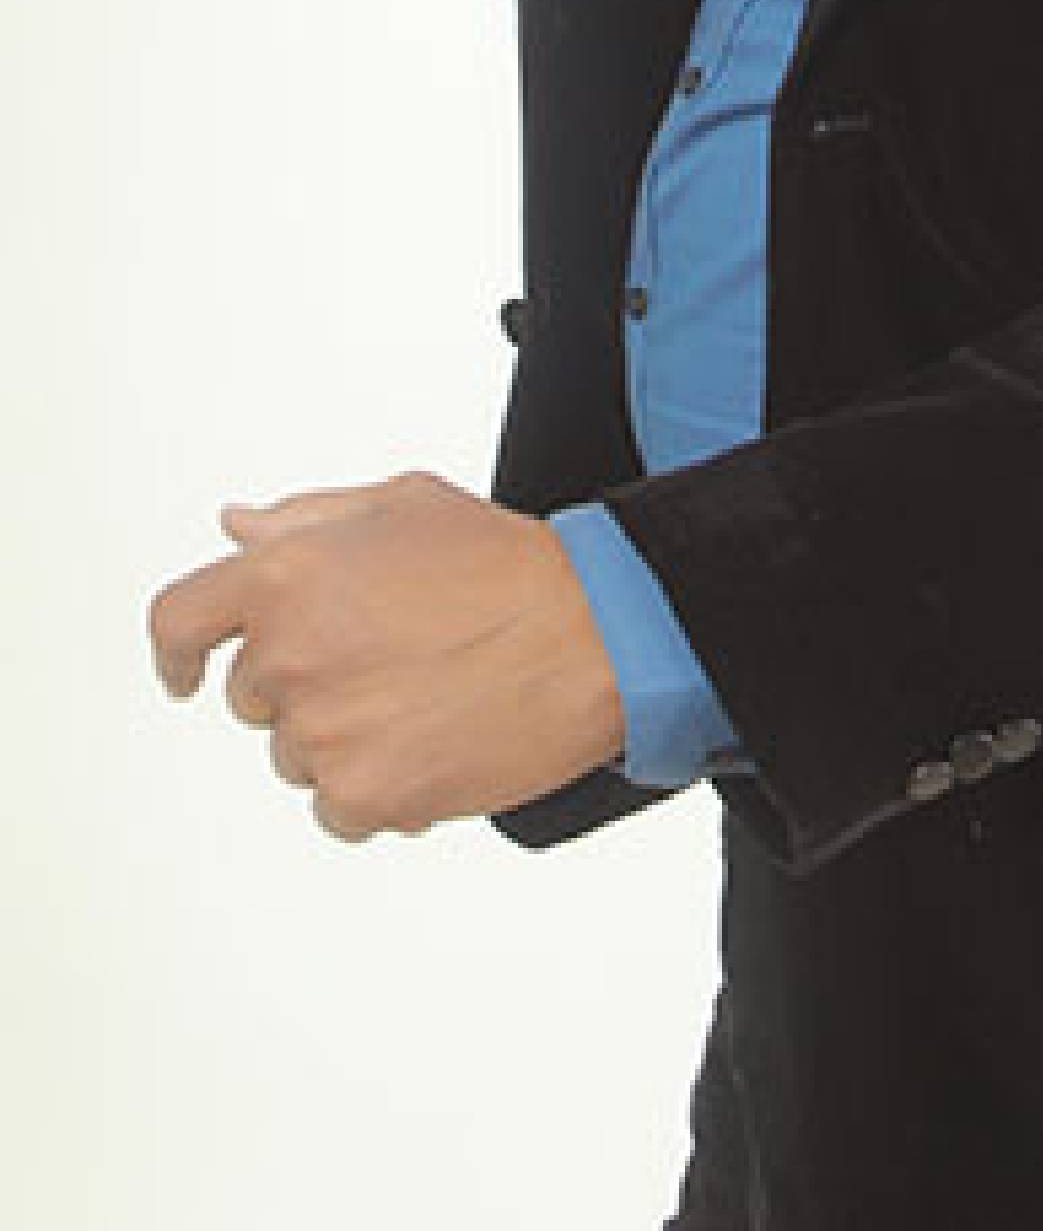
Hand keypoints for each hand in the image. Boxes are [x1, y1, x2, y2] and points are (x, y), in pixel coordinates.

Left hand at [148, 472, 624, 840]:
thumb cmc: (507, 565)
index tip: (186, 673)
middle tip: (390, 658)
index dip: (177, 653)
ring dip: (345, 735)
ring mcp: (321, 731)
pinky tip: (436, 742)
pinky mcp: (361, 795)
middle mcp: (289, 653)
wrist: (593, 635)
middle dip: (305, 681)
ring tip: (426, 695)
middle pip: (253, 696)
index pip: (180, 622)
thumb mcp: (405, 505)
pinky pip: (338, 807)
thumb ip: (306, 519)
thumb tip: (238, 530)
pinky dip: (379, 787)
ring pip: (296, 753)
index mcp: (286, 573)